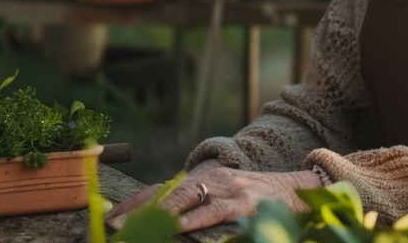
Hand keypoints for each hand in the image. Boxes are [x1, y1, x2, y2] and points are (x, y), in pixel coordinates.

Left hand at [106, 159, 323, 232]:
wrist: (298, 188)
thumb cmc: (258, 199)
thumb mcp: (224, 196)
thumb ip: (198, 205)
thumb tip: (165, 222)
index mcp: (203, 180)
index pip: (160, 190)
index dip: (133, 204)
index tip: (110, 220)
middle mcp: (211, 179)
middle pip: (165, 193)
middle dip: (137, 211)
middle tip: (113, 227)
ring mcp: (227, 189)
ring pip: (184, 199)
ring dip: (156, 215)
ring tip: (135, 229)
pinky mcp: (244, 203)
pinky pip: (213, 211)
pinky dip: (193, 219)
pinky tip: (176, 227)